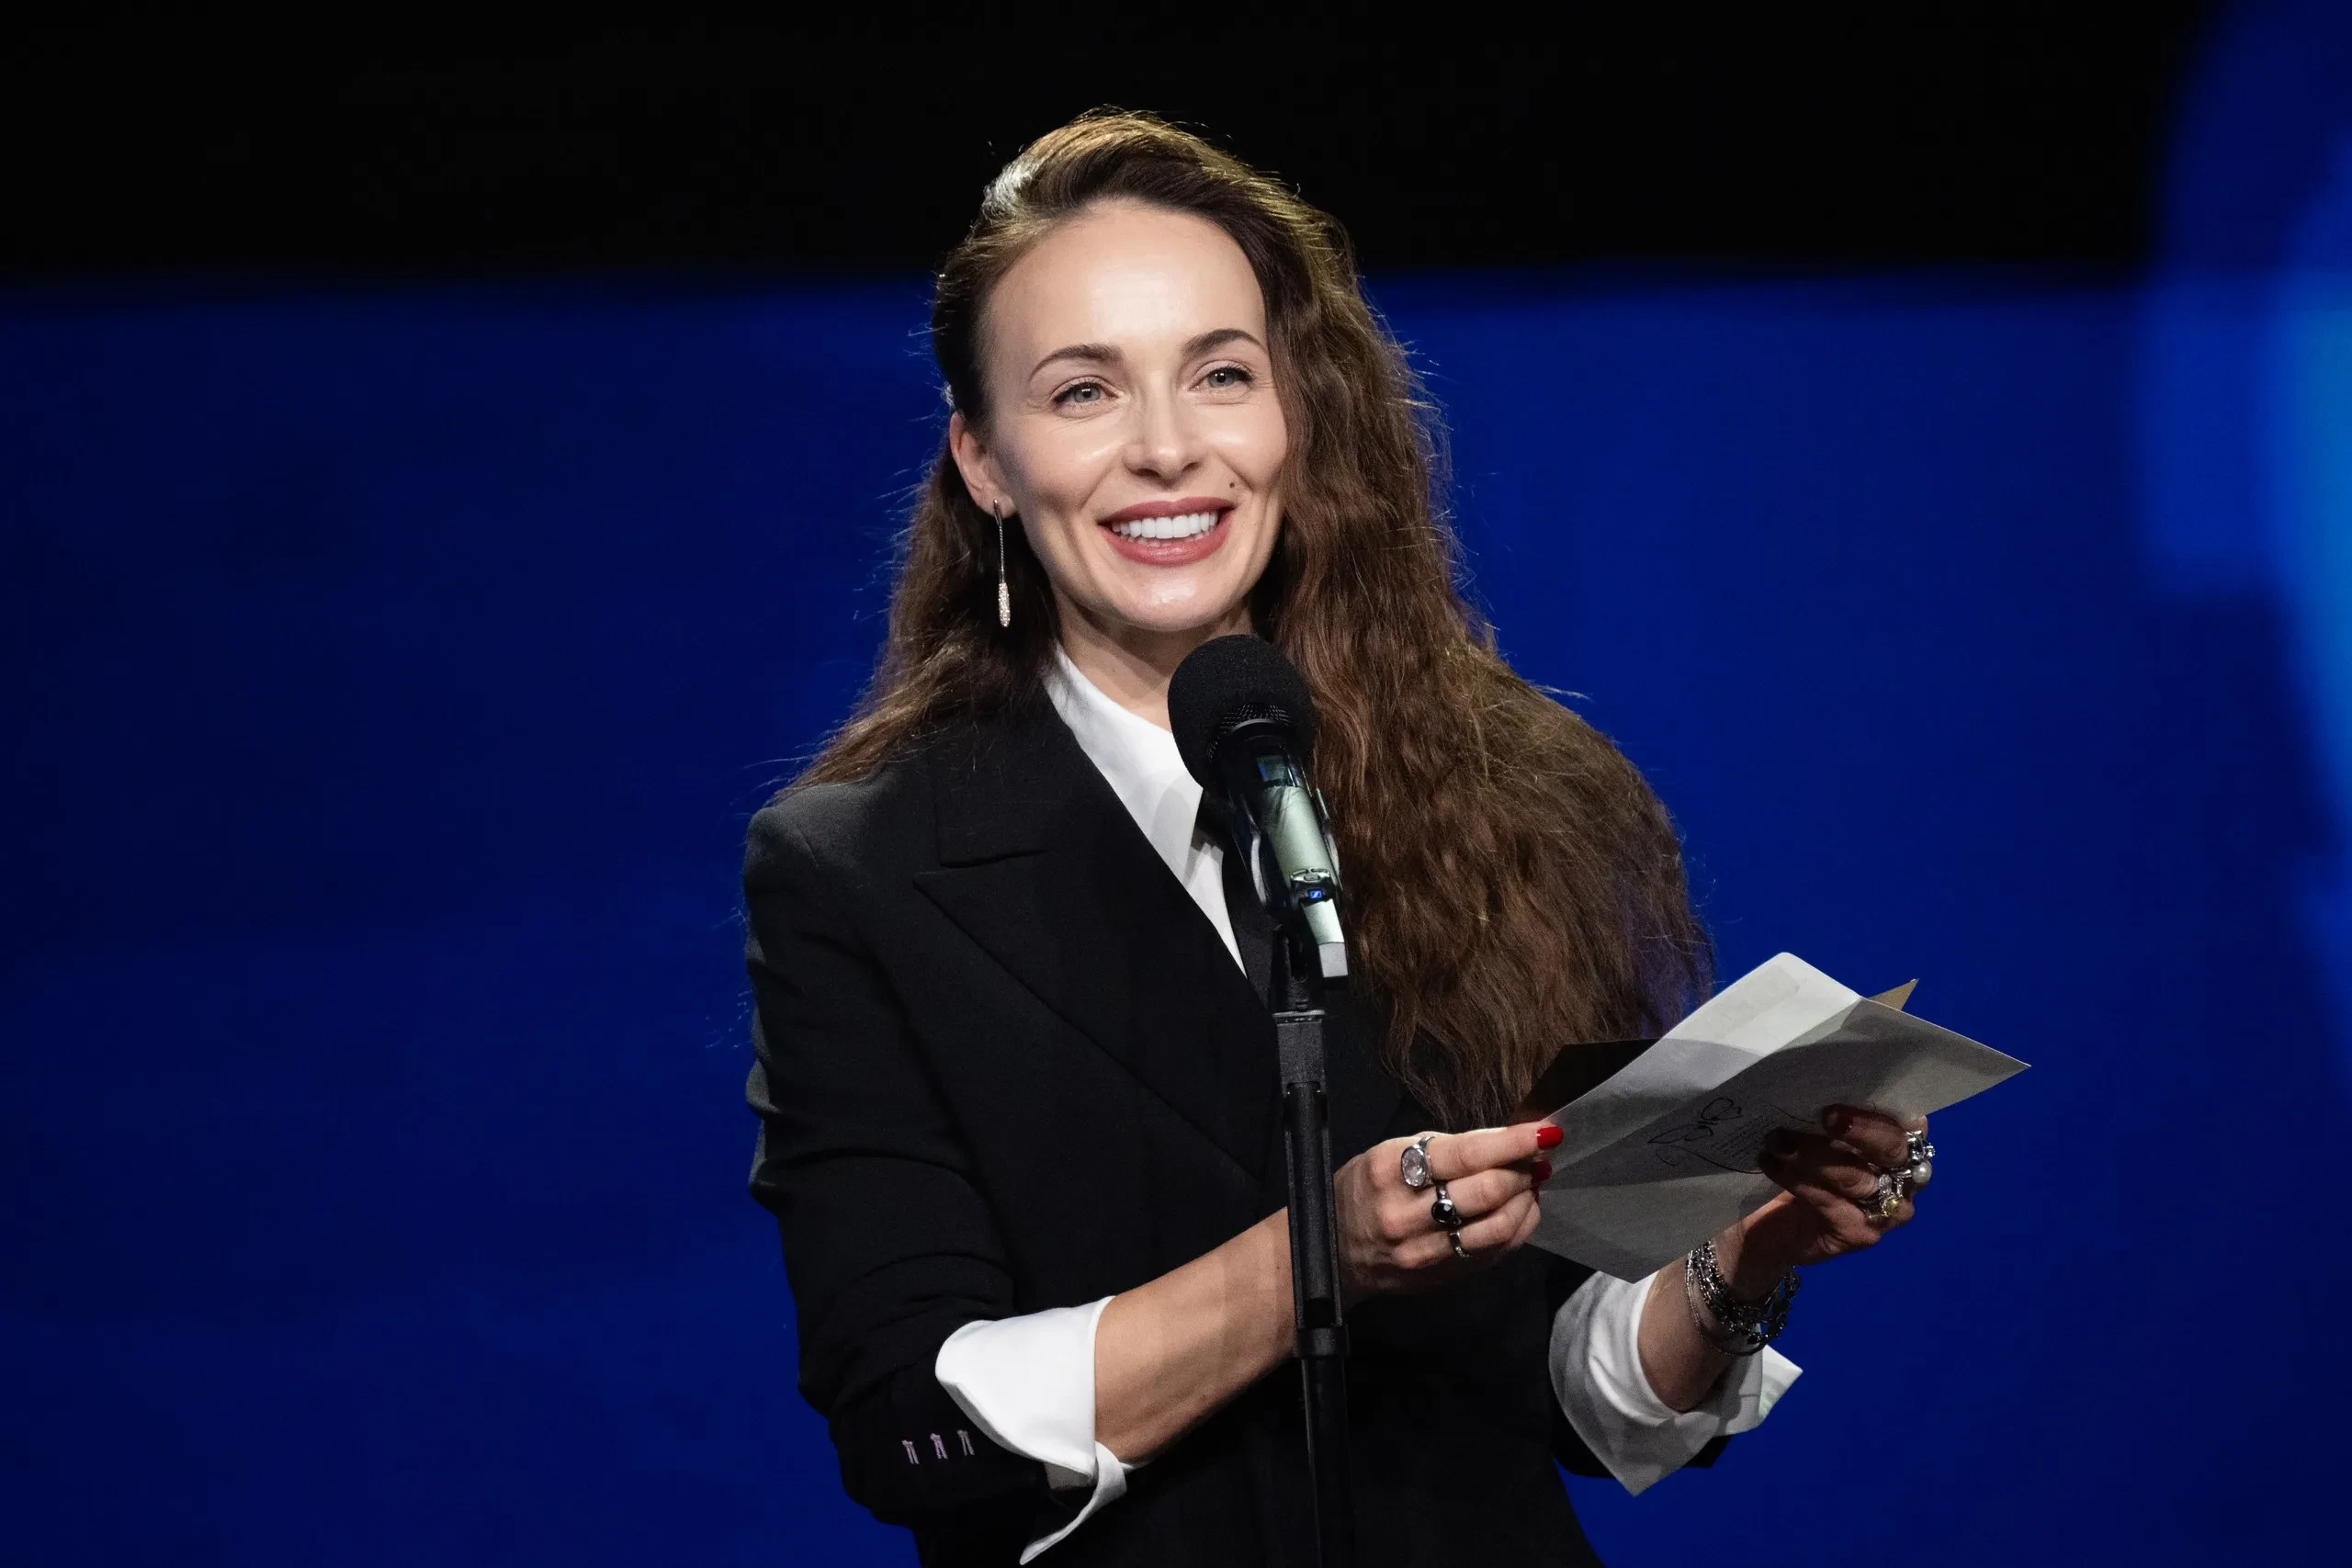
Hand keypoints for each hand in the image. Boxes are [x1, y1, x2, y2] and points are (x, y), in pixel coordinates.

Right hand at [1331, 1121, 1558, 1303]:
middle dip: (1524, 1169)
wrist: (1333, 1250)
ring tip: (1533, 1180)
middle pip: (1488, 1191)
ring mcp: (1425, 1251)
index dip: (1513, 1142)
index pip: (1467, 1154)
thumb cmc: (1364, 1190)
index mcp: (1391, 1171)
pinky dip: (1519, 1226)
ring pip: (1498, 1226)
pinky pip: (1495, 1251)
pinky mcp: (1441, 1276)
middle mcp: (1406, 1214)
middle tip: (1539, 1155)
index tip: (1546, 1130)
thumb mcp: (1388, 1153)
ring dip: (1526, 1199)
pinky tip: (1523, 1208)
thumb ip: (1443, 1150)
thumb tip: (1504, 1142)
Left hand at [1719, 1104, 1926, 1292]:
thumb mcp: (1812, 1133)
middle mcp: (1903, 1177)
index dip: (1878, 1108)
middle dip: (1860, 1129)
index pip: (1906, 1120)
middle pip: (1893, 1148)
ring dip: (1814, 1155)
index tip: (1842, 1098)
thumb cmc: (1797, 1166)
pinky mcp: (1860, 1234)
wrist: (1766, 1227)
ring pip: (1858, 1178)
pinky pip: (1831, 1203)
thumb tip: (1810, 1084)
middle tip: (1824, 1115)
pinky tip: (1770, 1162)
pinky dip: (1797, 1180)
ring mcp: (1887, 1211)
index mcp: (1897, 1144)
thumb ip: (1824, 1114)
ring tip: (1777, 1140)